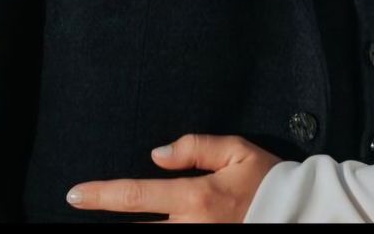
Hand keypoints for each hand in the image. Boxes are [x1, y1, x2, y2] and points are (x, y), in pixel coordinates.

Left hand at [66, 133, 281, 221]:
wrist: (299, 214)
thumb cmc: (268, 179)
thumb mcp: (237, 150)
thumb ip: (196, 147)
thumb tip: (156, 154)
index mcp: (196, 198)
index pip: (136, 195)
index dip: (101, 196)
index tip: (74, 194)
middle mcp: (190, 229)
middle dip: (105, 226)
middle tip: (82, 210)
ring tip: (109, 224)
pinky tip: (144, 230)